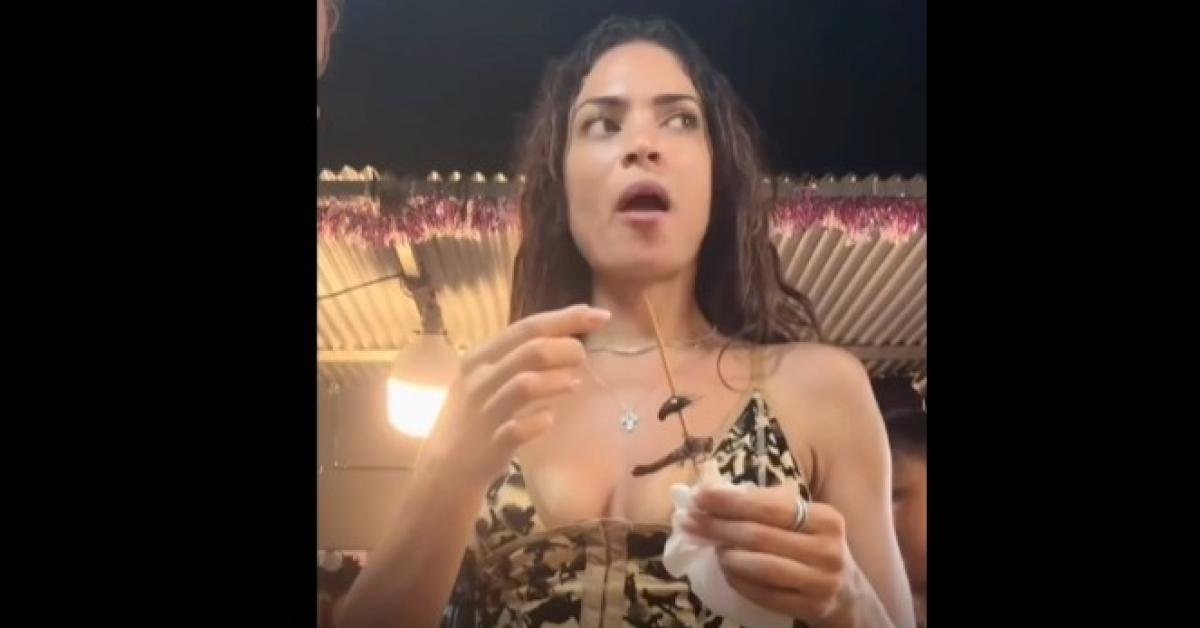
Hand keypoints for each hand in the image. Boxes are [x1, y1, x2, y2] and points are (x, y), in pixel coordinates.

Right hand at [419, 304, 609, 486]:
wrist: (444, 469)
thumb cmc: (474, 417)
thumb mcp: (485, 378)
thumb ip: (517, 358)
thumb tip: (567, 339)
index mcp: (479, 357)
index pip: (528, 327)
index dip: (566, 319)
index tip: (600, 315)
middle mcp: (480, 379)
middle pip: (531, 350)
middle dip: (566, 348)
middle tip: (583, 357)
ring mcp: (485, 412)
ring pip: (526, 384)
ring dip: (557, 380)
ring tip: (574, 383)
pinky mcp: (491, 445)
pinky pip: (520, 428)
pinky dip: (541, 421)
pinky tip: (551, 419)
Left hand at [681, 484, 864, 624]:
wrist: (845, 592)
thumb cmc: (812, 546)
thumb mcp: (803, 521)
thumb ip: (766, 506)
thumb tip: (713, 492)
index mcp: (826, 518)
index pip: (770, 507)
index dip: (731, 502)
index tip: (700, 497)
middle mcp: (827, 549)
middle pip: (761, 536)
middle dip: (719, 527)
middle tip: (689, 521)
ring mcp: (821, 582)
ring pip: (762, 567)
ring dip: (728, 555)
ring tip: (710, 546)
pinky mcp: (811, 608)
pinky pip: (764, 595)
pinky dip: (739, 581)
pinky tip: (725, 570)